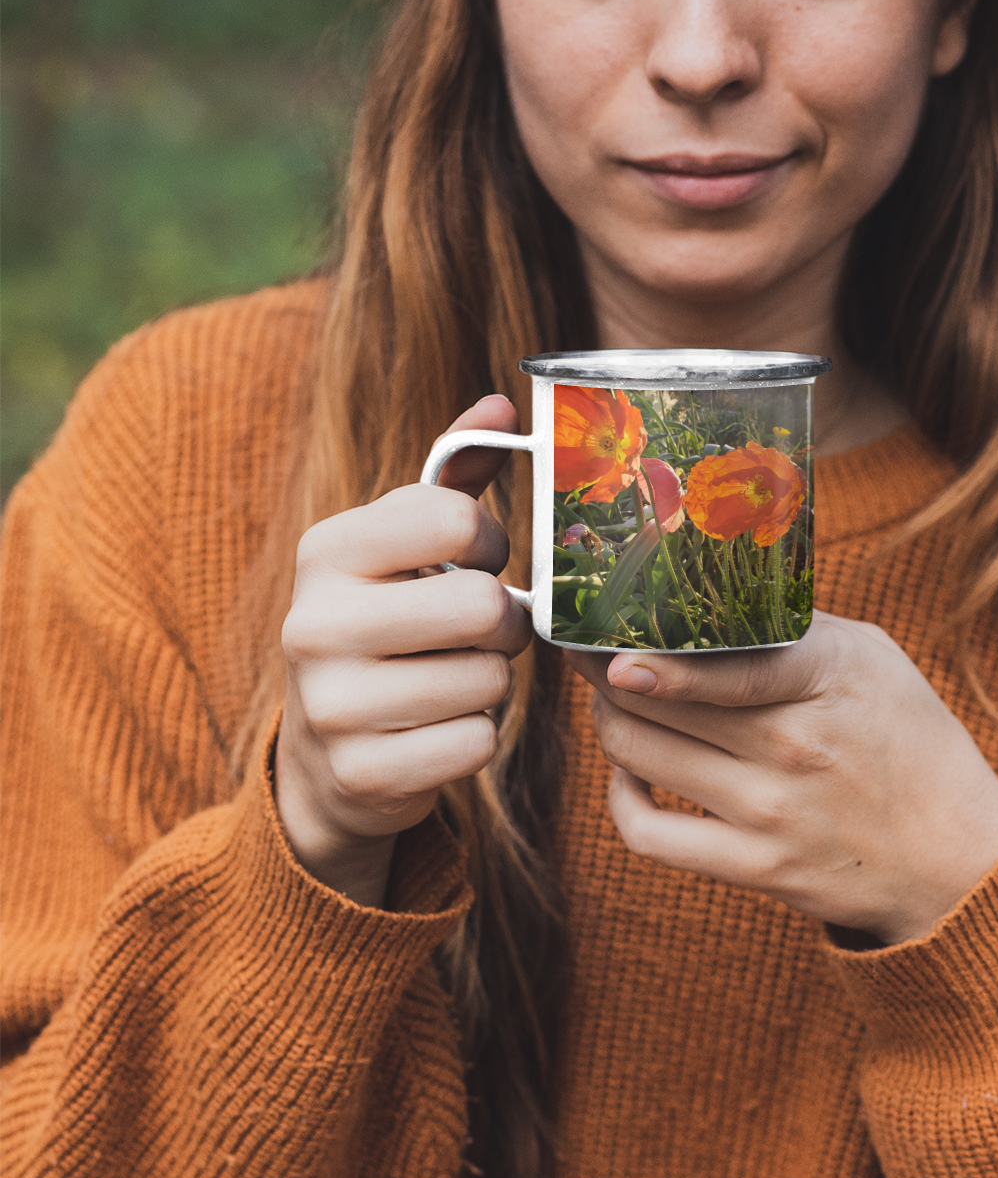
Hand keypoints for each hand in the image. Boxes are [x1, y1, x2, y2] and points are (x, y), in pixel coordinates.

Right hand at [275, 395, 531, 906]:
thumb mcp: (402, 548)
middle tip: (481, 632)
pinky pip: (476, 743)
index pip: (454, 517)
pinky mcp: (362, 774)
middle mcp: (314, 624)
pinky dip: (474, 738)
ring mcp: (331, 706)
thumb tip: (503, 403)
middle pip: (482, 607)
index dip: (492, 540)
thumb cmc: (386, 626)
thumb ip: (455, 475)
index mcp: (325, 551)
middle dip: (503, 624)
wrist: (326, 757)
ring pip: (488, 680)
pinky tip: (436, 730)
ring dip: (489, 683)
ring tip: (450, 680)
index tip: (478, 560)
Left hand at [570, 612, 997, 945]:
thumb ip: (793, 629)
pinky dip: (621, 798)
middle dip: (605, 671)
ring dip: (609, 721)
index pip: (727, 662)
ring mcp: (770, 811)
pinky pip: (650, 834)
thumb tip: (706, 596)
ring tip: (612, 700)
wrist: (959, 860)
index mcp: (828, 680)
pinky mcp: (754, 866)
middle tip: (588, 650)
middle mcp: (793, 745)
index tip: (606, 642)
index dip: (654, 656)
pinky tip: (630, 771)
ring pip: (641, 754)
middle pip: (659, 700)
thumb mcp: (874, 660)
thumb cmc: (913, 744)